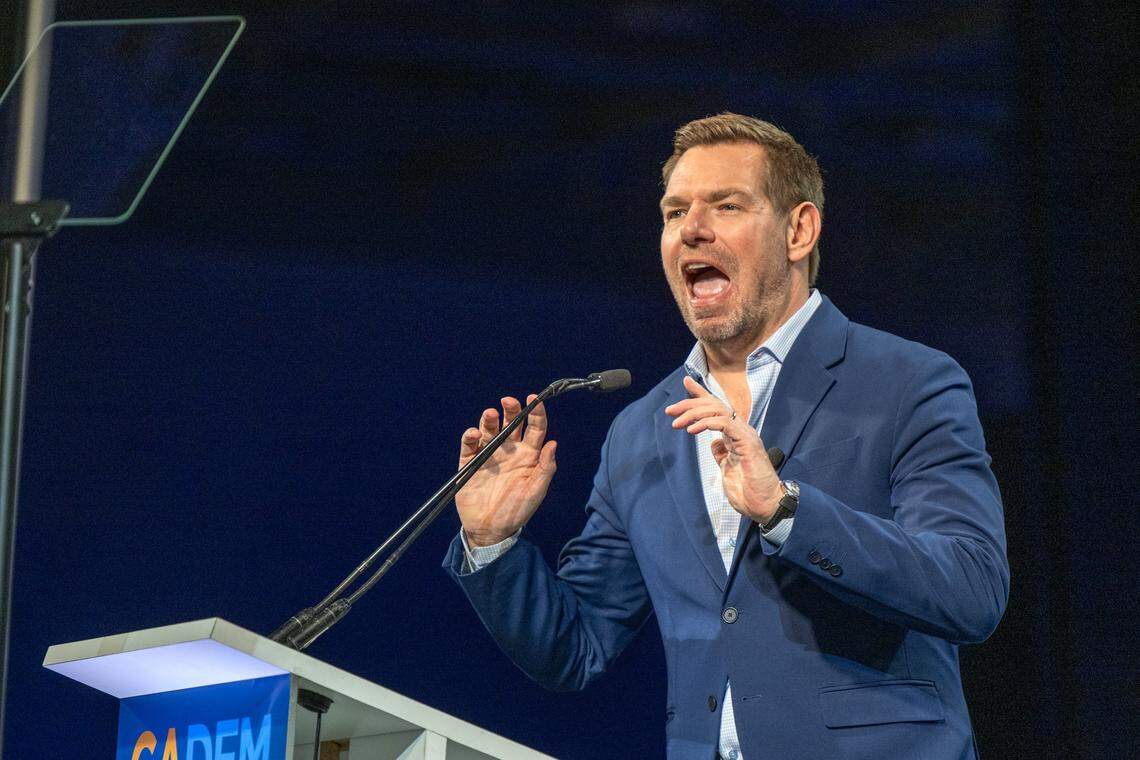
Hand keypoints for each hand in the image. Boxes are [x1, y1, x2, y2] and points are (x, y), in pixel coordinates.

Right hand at [455, 394, 556, 546]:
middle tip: (508, 401)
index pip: (534, 429)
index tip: (534, 400)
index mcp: (528, 456)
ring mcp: (489, 456)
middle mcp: (509, 451)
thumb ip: (545, 468)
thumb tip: (553, 444)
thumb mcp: (536, 492)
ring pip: (489, 429)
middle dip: (511, 409)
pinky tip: (474, 434)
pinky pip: (469, 445)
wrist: (491, 530)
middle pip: (511, 423)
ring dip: (489, 419)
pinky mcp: (470, 463)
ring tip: (490, 414)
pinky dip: (470, 436)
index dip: (536, 413)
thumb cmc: (517, 511)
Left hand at [665, 376, 782, 522]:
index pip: (717, 408)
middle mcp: (741, 430)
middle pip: (714, 404)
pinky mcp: (747, 442)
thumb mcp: (728, 469)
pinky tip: (692, 430)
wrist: (765, 505)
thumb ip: (722, 455)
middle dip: (690, 403)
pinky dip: (706, 423)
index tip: (685, 382)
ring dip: (694, 413)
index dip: (700, 394)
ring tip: (677, 424)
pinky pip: (724, 423)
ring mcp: (745, 434)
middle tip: (670, 411)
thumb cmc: (748, 491)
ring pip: (718, 410)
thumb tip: (714, 444)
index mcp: (736, 435)